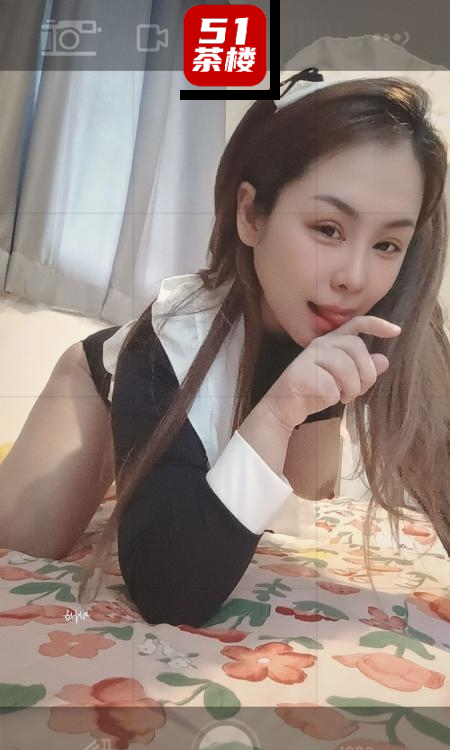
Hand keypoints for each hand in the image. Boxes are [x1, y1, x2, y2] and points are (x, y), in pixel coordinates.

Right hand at [260, 316, 400, 430]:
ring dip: (351, 389)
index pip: (357, 324)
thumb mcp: (344, 379)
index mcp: (332, 341)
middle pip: (357, 348)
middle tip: (358, 390)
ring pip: (346, 368)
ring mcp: (309, 357)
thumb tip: (384, 361)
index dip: (377, 325)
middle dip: (365, 373)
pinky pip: (332, 387)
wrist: (285, 406)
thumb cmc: (316, 390)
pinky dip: (334, 398)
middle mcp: (321, 344)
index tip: (396, 331)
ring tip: (344, 397)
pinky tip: (327, 400)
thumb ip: (362, 369)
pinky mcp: (301, 374)